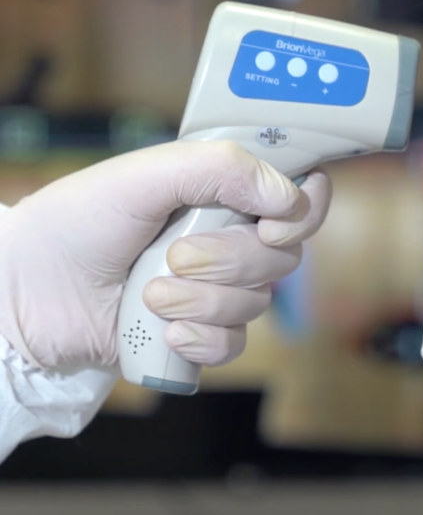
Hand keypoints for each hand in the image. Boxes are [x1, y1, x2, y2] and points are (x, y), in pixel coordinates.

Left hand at [0, 140, 331, 369]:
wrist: (25, 294)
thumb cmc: (76, 224)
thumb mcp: (143, 176)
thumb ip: (220, 169)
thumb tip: (288, 196)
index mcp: (224, 195)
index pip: (300, 198)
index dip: (303, 213)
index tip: (272, 226)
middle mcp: (230, 241)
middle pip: (283, 258)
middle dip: (230, 261)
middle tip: (174, 256)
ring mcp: (217, 290)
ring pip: (258, 304)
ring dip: (203, 301)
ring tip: (149, 294)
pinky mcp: (199, 335)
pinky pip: (233, 345)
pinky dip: (200, 340)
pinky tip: (164, 330)